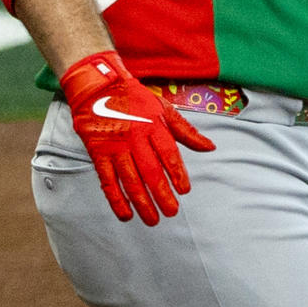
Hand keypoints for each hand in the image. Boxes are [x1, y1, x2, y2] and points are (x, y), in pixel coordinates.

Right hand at [58, 50, 214, 224]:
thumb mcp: (163, 109)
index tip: (184, 190)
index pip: (168, 154)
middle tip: (171, 212)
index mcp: (153, 125)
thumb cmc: (135, 99)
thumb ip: (186, 131)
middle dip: (161, 194)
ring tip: (152, 219)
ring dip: (141, 202)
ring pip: (130, 180)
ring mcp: (115, 147)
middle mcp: (134, 137)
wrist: (97, 87)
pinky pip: (108, 181)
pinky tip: (126, 214)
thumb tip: (210, 147)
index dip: (177, 173)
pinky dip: (116, 200)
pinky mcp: (98, 154)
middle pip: (150, 171)